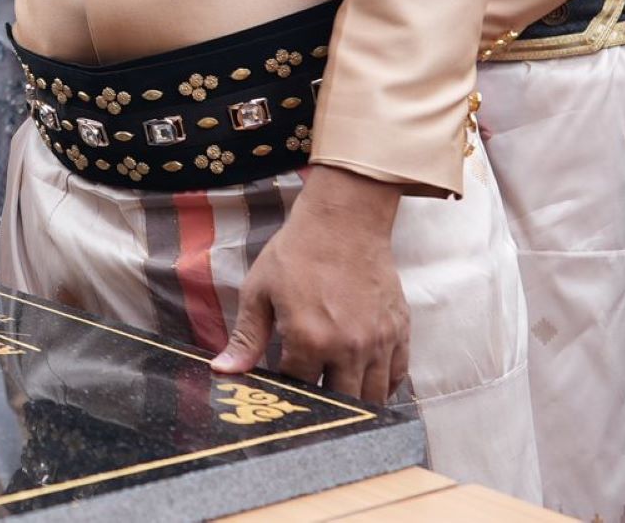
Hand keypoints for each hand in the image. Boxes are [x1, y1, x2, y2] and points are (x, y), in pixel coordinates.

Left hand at [210, 166, 408, 402]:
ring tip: (338, 395)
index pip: (298, 387)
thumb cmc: (296, 253)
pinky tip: (366, 383)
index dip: (287, 390)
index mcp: (309, 339)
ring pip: (373, 397)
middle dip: (323, 403)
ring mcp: (379, 341)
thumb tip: (224, 371)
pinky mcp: (400, 331)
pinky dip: (384, 386)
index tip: (281, 385)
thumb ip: (246, 337)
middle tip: (311, 396)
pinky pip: (398, 376)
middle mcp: (348, 347)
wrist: (343, 221)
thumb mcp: (259, 291)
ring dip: (355, 402)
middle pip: (340, 401)